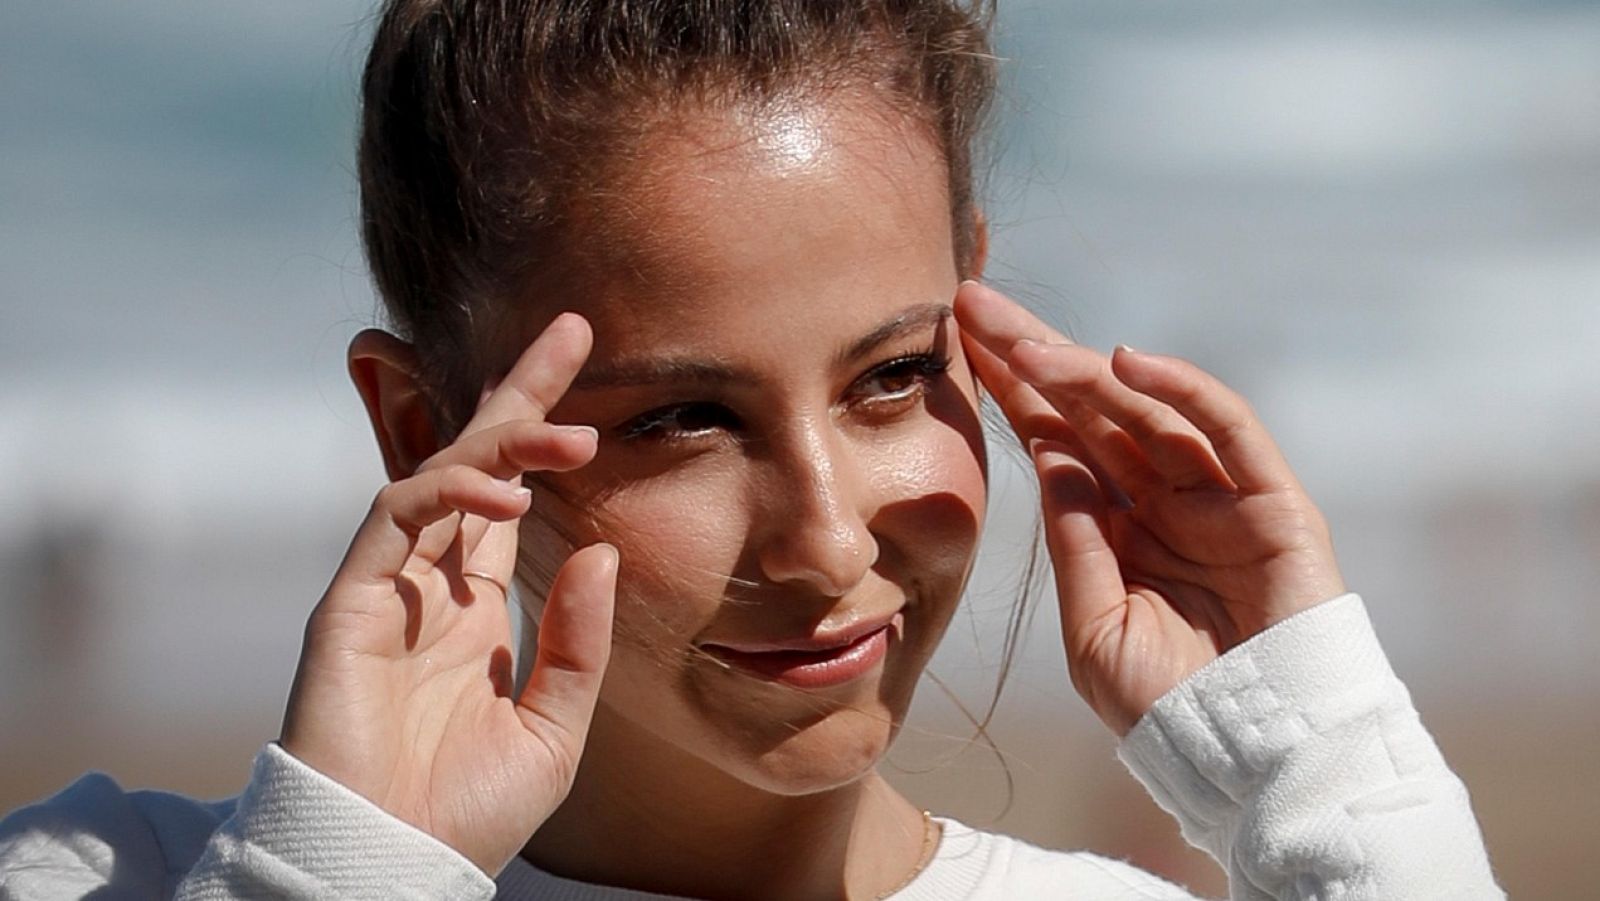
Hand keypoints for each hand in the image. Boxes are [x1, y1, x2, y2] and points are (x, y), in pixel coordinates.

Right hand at [280, 313, 616, 874]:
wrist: (396, 864)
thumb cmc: (466, 810)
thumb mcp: (555, 725)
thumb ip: (578, 639)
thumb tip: (599, 549)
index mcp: (474, 607)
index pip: (508, 499)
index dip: (541, 440)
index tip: (591, 387)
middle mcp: (430, 584)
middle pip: (472, 461)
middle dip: (518, 394)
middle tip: (572, 331)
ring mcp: (386, 587)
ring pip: (436, 475)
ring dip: (502, 442)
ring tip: (571, 435)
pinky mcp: (348, 602)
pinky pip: (394, 518)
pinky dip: (448, 493)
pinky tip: (508, 497)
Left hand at [954, 281, 1345, 734]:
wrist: (1253, 764)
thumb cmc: (1170, 710)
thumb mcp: (1094, 624)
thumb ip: (1075, 540)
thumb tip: (1044, 455)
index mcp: (1120, 529)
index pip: (1059, 442)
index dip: (1012, 392)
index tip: (959, 344)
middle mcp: (1167, 501)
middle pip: (1094, 410)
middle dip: (1035, 358)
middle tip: (977, 306)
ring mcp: (1220, 497)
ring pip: (1149, 410)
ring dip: (1088, 371)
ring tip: (1028, 345)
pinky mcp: (1273, 502)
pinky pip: (1226, 428)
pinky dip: (1180, 389)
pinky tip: (1122, 362)